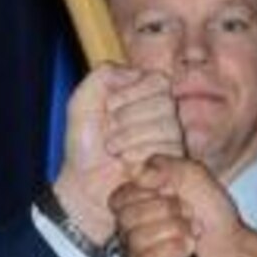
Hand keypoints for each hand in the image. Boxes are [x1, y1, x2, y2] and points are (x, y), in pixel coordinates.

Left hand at [50, 66, 181, 245]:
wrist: (84, 183)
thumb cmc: (85, 144)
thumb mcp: (82, 101)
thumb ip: (102, 75)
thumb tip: (134, 73)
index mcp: (146, 93)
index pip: (157, 80)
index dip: (130, 93)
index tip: (108, 107)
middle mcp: (165, 113)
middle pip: (164, 102)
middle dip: (127, 118)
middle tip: (109, 133)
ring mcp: (172, 138)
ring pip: (167, 126)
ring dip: (130, 138)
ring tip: (114, 150)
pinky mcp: (174, 163)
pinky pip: (166, 150)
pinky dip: (138, 155)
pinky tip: (127, 163)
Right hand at [111, 157, 256, 256]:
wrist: (235, 247)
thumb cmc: (213, 215)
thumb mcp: (192, 175)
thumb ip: (163, 165)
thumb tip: (137, 173)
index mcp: (135, 208)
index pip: (119, 197)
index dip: (148, 193)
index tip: (173, 194)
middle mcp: (130, 234)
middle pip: (127, 216)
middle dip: (167, 211)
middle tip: (189, 216)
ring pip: (137, 238)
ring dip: (175, 231)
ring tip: (191, 235)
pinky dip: (174, 251)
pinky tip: (187, 253)